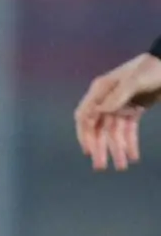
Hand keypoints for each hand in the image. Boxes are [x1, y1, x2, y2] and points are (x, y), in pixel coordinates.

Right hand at [76, 52, 160, 170]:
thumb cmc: (151, 68)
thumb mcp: (134, 80)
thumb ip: (117, 96)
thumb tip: (99, 112)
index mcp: (101, 91)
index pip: (85, 116)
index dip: (84, 135)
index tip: (89, 151)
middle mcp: (107, 100)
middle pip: (98, 128)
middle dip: (100, 148)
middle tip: (101, 167)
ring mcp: (120, 106)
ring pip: (114, 132)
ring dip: (117, 149)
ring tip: (121, 166)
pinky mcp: (134, 110)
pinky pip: (128, 130)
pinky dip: (130, 143)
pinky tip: (133, 156)